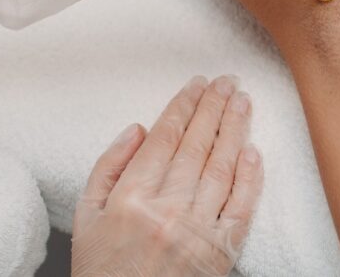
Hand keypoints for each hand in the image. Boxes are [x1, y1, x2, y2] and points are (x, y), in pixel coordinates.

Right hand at [71, 76, 262, 276]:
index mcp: (131, 198)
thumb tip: (139, 129)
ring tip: (243, 101)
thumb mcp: (86, 218)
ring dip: (235, 129)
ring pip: (221, 168)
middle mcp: (166, 210)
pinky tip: (253, 150)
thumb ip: (108, 168)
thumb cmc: (102, 270)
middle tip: (227, 81)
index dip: (184, 106)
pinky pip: (241, 207)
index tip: (197, 85)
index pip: (165, 138)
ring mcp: (197, 231)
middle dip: (213, 107)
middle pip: (196, 145)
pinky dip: (250, 177)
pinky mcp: (221, 252)